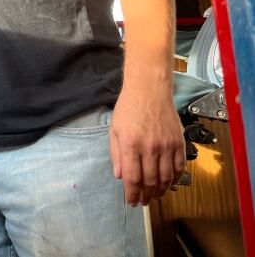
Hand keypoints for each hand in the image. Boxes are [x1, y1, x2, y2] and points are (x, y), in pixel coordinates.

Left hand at [110, 81, 185, 205]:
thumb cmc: (128, 108)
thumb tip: (120, 176)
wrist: (149, 90)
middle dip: (146, 195)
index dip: (132, 194)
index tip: (131, 202)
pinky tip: (170, 183)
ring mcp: (166, 145)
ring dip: (161, 191)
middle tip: (143, 202)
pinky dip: (175, 178)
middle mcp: (150, 147)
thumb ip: (116, 154)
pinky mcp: (179, 142)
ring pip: (166, 177)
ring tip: (155, 196)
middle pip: (150, 181)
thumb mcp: (114, 129)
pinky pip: (179, 166)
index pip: (132, 178)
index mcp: (131, 145)